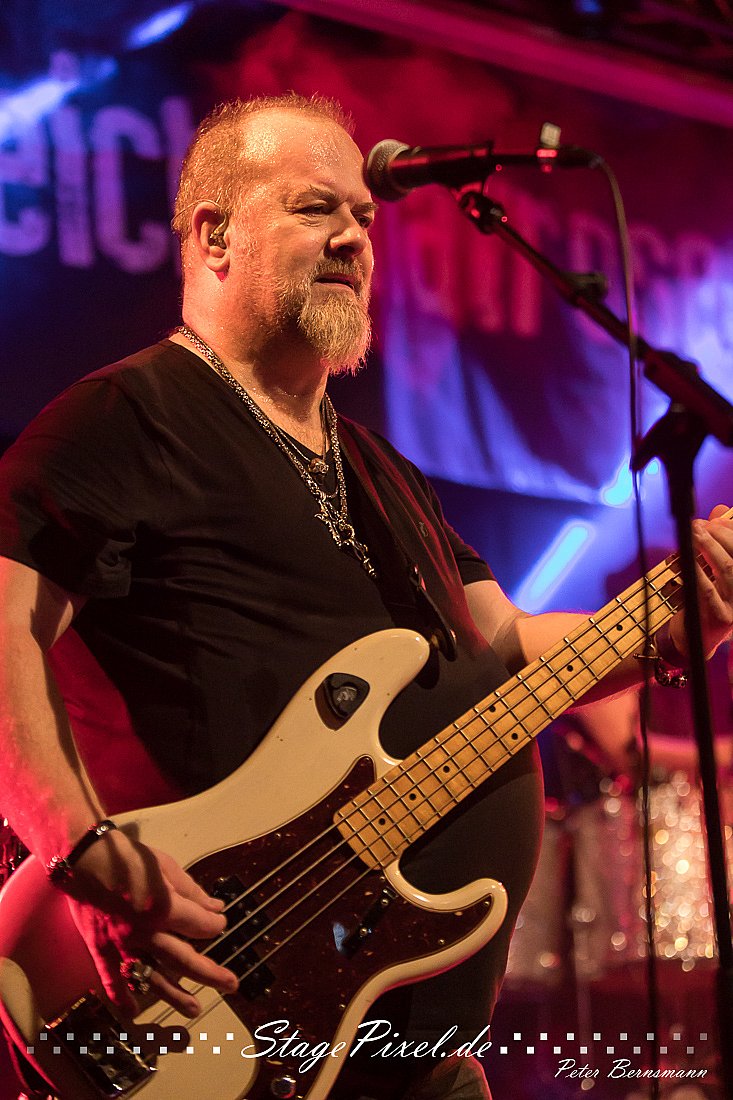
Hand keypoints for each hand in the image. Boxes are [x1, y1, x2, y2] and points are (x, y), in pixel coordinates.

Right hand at [63, 829, 237, 1017]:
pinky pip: (111, 978)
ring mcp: (122, 945)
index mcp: (164, 908)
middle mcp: (146, 933)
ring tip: (194, 1009)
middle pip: (184, 959)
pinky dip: (120, 997)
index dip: (215, 924)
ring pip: (152, 977)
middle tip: (231, 984)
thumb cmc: (129, 856)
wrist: (83, 858)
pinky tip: (132, 1012)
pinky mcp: (101, 949)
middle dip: (210, 973)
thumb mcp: (166, 866)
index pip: (200, 925)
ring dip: (175, 995)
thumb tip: (216, 907)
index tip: (219, 922)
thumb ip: (192, 891)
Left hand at [669, 505, 732, 659]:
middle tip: (700, 524)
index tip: (715, 518)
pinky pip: (709, 589)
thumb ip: (719, 543)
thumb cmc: (705, 600)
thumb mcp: (714, 570)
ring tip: (695, 533)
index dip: (732, 531)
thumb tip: (718, 510)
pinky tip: (689, 558)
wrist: (694, 639)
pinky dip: (699, 570)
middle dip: (720, 535)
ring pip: (728, 569)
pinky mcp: (723, 618)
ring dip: (709, 547)